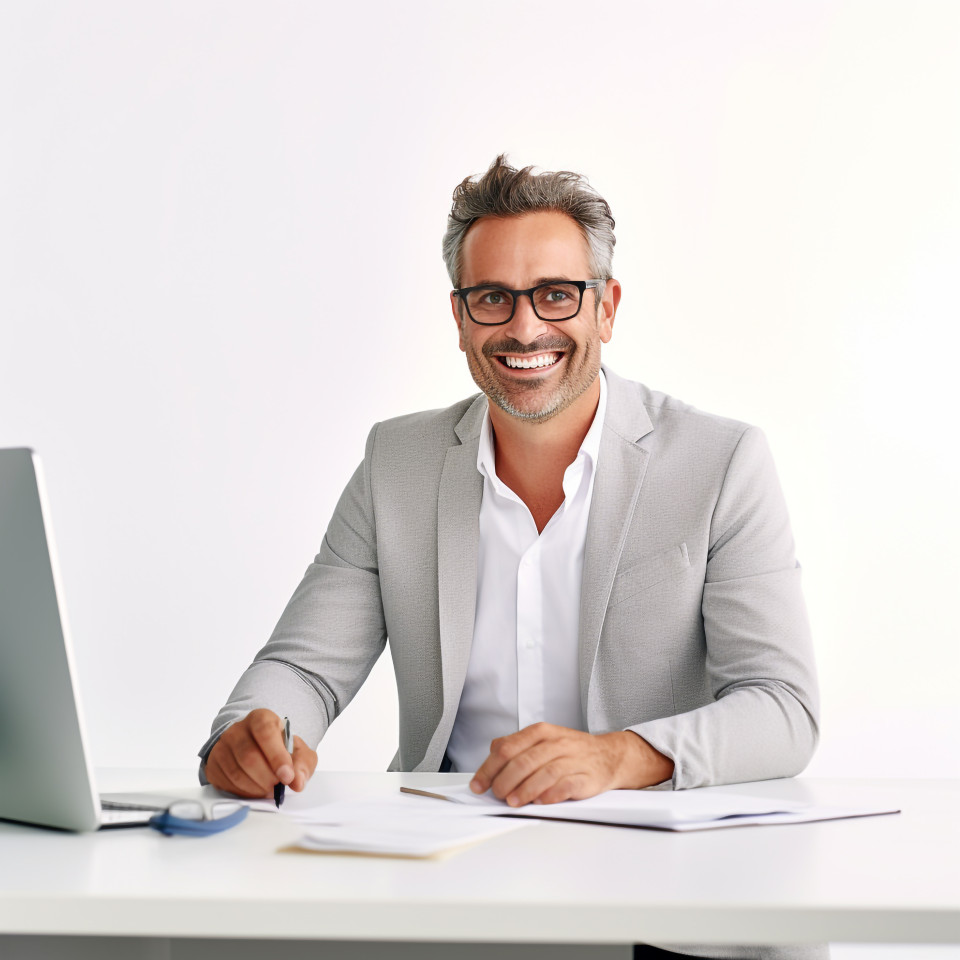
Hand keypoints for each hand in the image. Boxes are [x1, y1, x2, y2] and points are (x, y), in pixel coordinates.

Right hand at [205, 708, 317, 797]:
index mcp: (260, 718)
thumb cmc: (279, 748)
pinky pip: (226, 783)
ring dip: (256, 788)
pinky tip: (255, 789)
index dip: (277, 757)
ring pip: (236, 772)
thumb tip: (298, 782)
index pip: (265, 732)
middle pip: (249, 756)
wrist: (256, 747)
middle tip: (278, 786)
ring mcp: (222, 746)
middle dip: (267, 778)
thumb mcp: (298, 751)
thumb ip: (303, 764)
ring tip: (269, 788)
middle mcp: (238, 729)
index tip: (287, 776)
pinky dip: (244, 792)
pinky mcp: (213, 764)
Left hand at [469, 723, 673, 806]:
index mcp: (541, 732)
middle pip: (522, 762)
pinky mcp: (586, 778)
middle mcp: (556, 743)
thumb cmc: (570, 751)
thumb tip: (491, 756)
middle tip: (497, 795)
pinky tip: (540, 802)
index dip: (489, 769)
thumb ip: (516, 746)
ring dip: (524, 791)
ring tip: (513, 802)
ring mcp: (572, 760)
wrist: (609, 756)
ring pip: (542, 774)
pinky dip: (550, 795)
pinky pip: (565, 786)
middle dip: (504, 782)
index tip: (478, 785)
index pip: (507, 748)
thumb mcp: (542, 739)